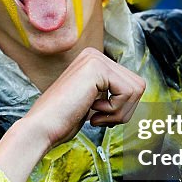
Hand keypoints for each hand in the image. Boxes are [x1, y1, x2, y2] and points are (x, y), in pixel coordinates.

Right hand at [0, 48, 145, 181]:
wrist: (42, 128)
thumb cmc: (63, 120)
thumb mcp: (93, 101)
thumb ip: (112, 92)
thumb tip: (139, 89)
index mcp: (93, 61)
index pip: (132, 84)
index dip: (121, 108)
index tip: (97, 114)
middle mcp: (94, 54)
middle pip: (138, 85)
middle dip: (123, 110)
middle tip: (98, 117)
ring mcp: (95, 58)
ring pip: (137, 89)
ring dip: (118, 112)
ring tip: (94, 115)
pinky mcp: (96, 67)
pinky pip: (129, 92)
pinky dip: (115, 111)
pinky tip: (92, 111)